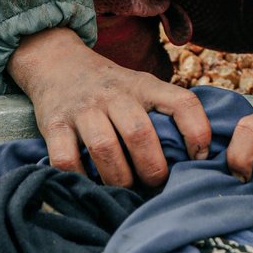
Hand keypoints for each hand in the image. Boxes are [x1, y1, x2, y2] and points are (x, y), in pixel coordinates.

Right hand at [8, 28, 210, 187]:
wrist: (57, 63)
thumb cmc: (110, 88)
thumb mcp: (142, 88)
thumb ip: (165, 113)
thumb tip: (196, 160)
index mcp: (144, 86)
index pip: (182, 102)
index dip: (198, 133)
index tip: (199, 158)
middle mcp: (114, 94)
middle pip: (140, 133)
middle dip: (152, 169)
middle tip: (154, 185)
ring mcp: (82, 108)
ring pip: (105, 148)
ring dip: (119, 179)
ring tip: (125, 190)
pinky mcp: (53, 124)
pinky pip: (67, 159)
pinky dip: (81, 178)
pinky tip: (90, 183)